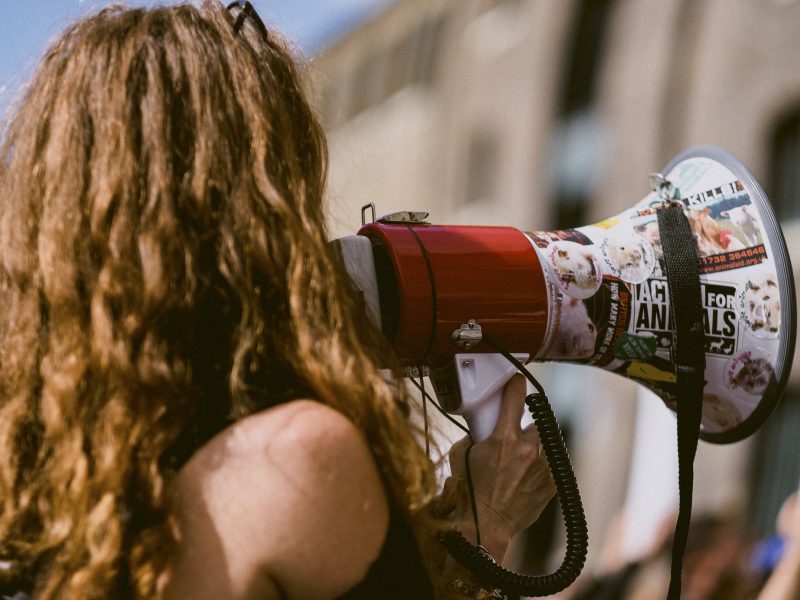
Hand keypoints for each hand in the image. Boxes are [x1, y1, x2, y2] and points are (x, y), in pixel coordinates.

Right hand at [442, 374, 555, 561]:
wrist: (484, 526)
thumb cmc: (469, 493)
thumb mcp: (461, 455)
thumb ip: (474, 436)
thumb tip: (482, 429)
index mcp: (503, 438)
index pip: (515, 397)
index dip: (515, 386)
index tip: (517, 381)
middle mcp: (528, 449)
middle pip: (537, 422)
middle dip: (527, 426)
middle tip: (515, 435)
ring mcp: (543, 468)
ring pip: (546, 444)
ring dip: (535, 447)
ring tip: (520, 461)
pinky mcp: (552, 484)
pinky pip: (551, 465)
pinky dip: (541, 466)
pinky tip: (526, 476)